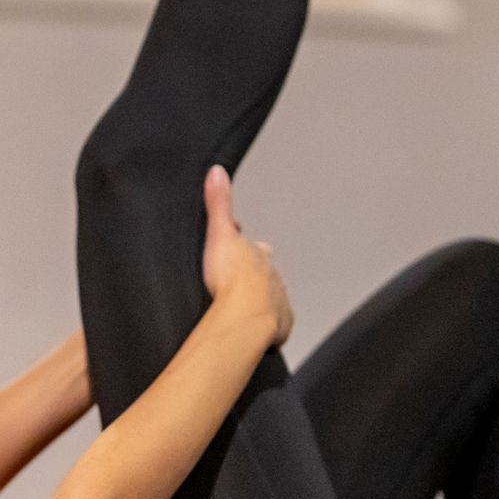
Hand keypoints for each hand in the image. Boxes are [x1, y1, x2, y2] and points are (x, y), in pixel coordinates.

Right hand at [201, 166, 291, 346]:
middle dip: (251, 276)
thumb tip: (217, 171)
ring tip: (239, 308)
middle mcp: (274, 276)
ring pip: (271, 298)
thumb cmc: (232, 281)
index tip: (228, 252)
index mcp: (260, 255)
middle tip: (231, 283)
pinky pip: (274, 325)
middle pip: (264, 273)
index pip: (254, 246)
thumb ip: (219, 204)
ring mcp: (279, 301)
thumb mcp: (219, 235)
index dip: (241, 248)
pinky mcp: (281, 326)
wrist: (246, 319)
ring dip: (258, 301)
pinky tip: (250, 328)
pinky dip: (264, 325)